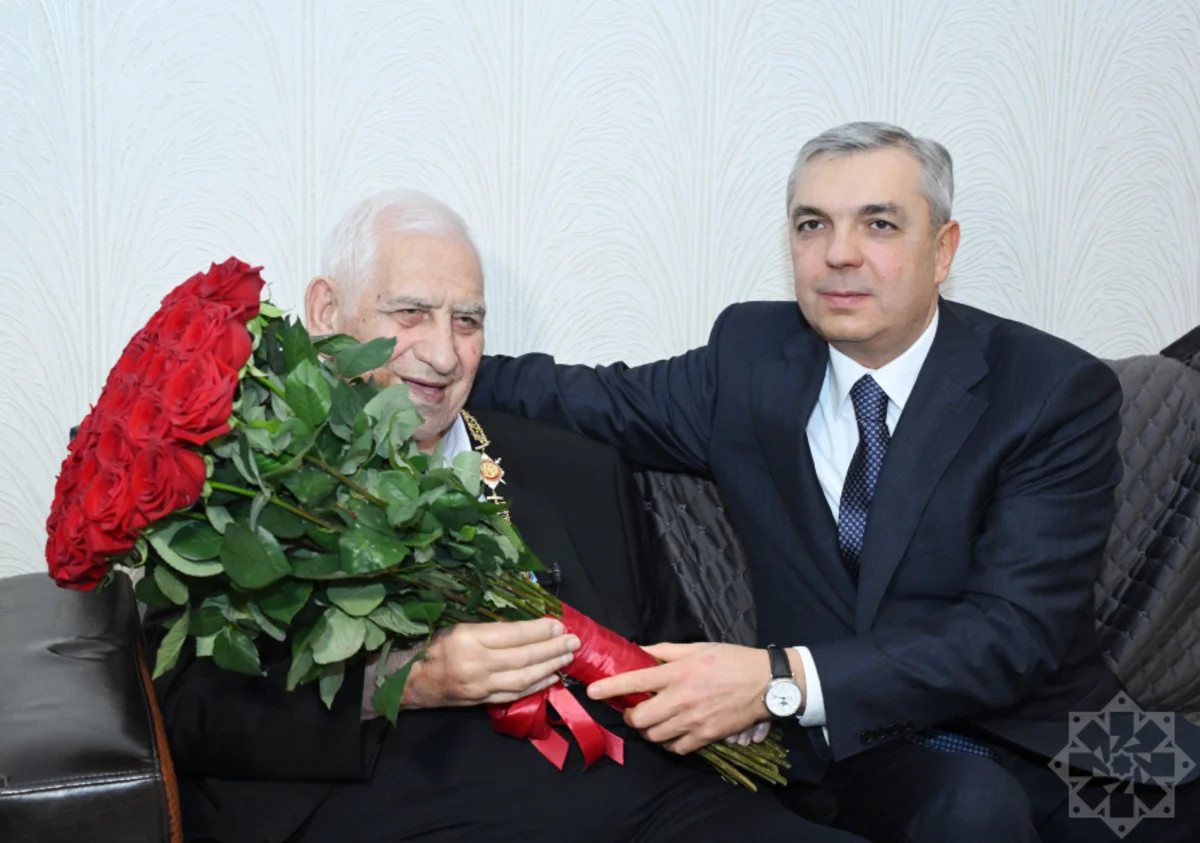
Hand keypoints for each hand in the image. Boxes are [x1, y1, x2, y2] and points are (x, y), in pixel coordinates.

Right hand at [398, 618, 579, 708]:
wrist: (412, 681)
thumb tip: (529, 627)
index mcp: (468, 638)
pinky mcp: (482, 701)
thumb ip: (491, 629)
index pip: (511, 634)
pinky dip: (536, 686)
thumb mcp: (459, 628)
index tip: (557, 625)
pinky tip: (552, 678)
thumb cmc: (435, 647)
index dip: (537, 631)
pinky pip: (514, 695)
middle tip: (573, 641)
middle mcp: (475, 663)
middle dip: (551, 649)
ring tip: (568, 657)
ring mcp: (479, 686)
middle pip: (522, 657)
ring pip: (522, 678)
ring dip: (549, 667)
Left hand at [587, 642, 792, 754]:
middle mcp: (681, 698)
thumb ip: (665, 650)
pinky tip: (672, 732)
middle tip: (632, 709)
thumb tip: (640, 650)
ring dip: (648, 730)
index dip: (609, 688)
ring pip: (655, 736)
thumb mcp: (697, 647)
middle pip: (639, 718)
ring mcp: (693, 720)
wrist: (765, 683)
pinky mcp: (706, 736)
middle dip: (629, 716)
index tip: (592, 692)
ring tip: (652, 720)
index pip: (635, 680)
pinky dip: (669, 743)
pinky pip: (677, 748)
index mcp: (677, 672)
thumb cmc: (730, 660)